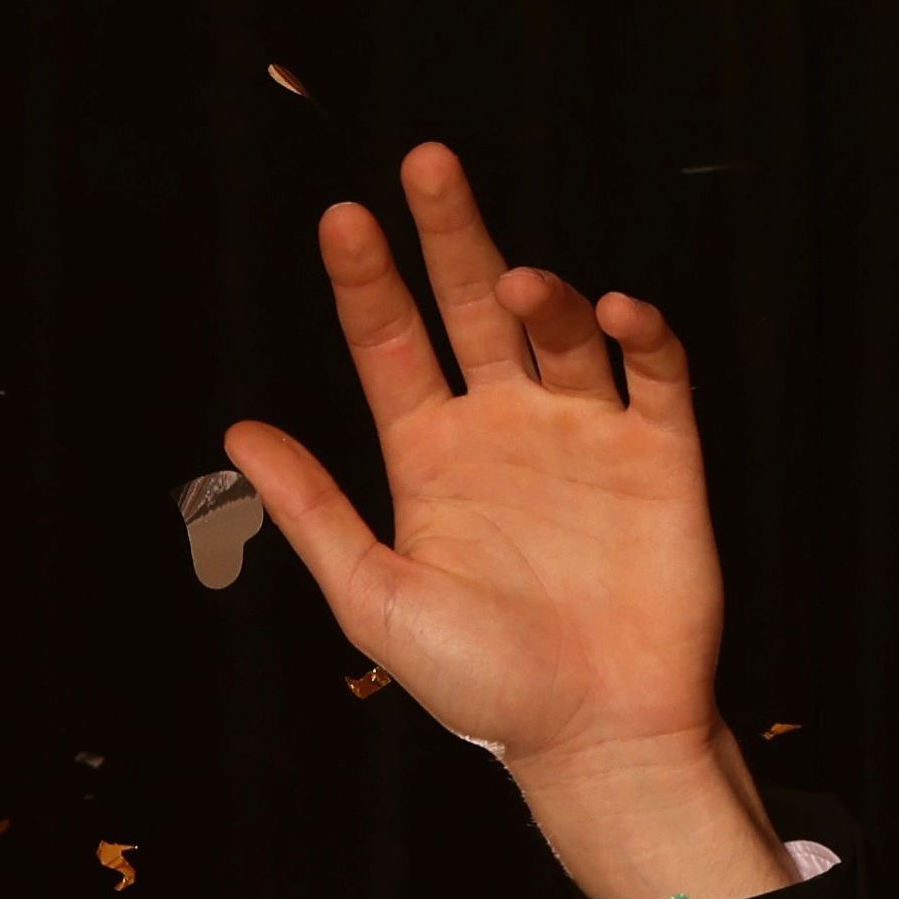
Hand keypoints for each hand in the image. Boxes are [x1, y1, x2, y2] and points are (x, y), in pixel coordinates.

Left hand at [218, 144, 786, 898]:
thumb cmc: (482, 686)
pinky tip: (615, 312)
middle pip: (471, 306)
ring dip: (542, 294)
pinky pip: (654, 369)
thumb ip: (312, 514)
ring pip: (559, 329)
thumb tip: (236, 433)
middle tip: (426, 162)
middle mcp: (505, 430)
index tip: (343, 218)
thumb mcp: (375, 601)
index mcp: (431, 460)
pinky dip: (639, 331)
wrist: (596, 737)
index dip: (366, 282)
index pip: (390, 346)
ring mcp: (585, 434)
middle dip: (450, 234)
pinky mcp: (661, 452)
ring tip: (519, 284)